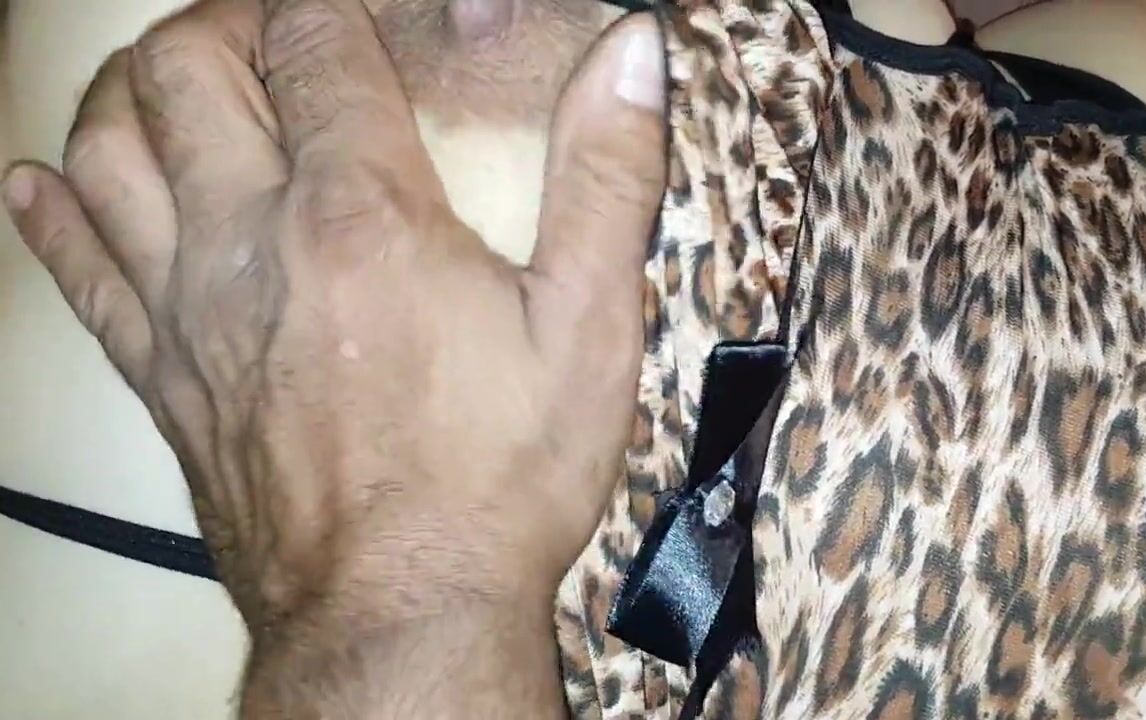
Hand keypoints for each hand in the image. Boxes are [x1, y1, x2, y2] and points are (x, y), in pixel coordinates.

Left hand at [3, 0, 664, 713]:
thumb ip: (606, 177)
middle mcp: (251, 241)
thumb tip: (629, 48)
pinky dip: (50, 214)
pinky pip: (76, 272)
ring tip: (171, 79)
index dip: (327, 1)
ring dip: (128, 90)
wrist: (401, 615)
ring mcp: (189, 310)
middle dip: (219, 23)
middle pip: (186, 72)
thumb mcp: (592, 328)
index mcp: (360, 214)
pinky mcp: (161, 378)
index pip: (312, 43)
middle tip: (264, 31)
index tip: (350, 9)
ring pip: (107, 149)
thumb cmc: (501, 477)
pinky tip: (40, 182)